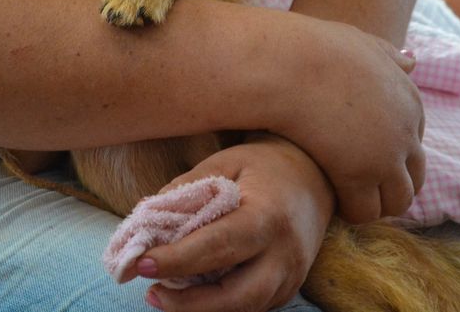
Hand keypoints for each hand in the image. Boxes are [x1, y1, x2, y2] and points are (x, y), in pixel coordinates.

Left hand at [134, 135, 333, 311]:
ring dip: (202, 308)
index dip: (178, 259)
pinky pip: (252, 306)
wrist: (316, 176)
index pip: (219, 246)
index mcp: (268, 215)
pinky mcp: (289, 288)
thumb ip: (187, 189)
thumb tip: (147, 220)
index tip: (142, 263)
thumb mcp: (226, 162)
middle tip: (151, 292)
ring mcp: (291, 275)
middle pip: (238, 296)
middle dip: (190, 303)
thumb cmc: (265, 166)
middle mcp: (285, 252)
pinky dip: (219, 304)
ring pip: (245, 309)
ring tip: (164, 295)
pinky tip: (193, 291)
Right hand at [273, 18, 424, 224]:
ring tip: (343, 199)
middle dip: (389, 187)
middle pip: (414, 178)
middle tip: (356, 188)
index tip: (362, 160)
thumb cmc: (316, 48)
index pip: (414, 144)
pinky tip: (329, 201)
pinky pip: (365, 212)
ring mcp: (386, 156)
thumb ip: (387, 55)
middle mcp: (406, 131)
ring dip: (373, 204)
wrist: (292, 63)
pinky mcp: (360, 176)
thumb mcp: (362, 43)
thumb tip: (412, 60)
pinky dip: (350, 212)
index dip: (389, 156)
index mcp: (409, 101)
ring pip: (397, 201)